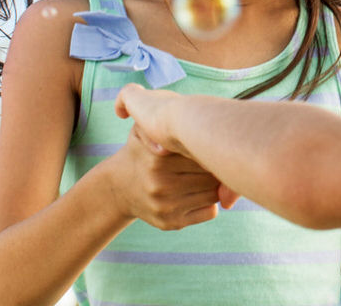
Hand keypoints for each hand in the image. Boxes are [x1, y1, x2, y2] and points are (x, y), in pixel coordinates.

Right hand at [100, 91, 221, 230]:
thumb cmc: (140, 151)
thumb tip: (181, 121)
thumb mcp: (141, 129)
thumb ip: (158, 119)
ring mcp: (166, 205)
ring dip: (217, 183)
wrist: (119, 188)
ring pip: (214, 192)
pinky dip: (212, 201)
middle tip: (221, 155)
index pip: (202, 150)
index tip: (214, 140)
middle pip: (211, 171)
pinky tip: (202, 190)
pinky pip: (210, 211)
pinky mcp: (172, 223)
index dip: (212, 144)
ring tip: (211, 172)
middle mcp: (160, 183)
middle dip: (218, 163)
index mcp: (157, 157)